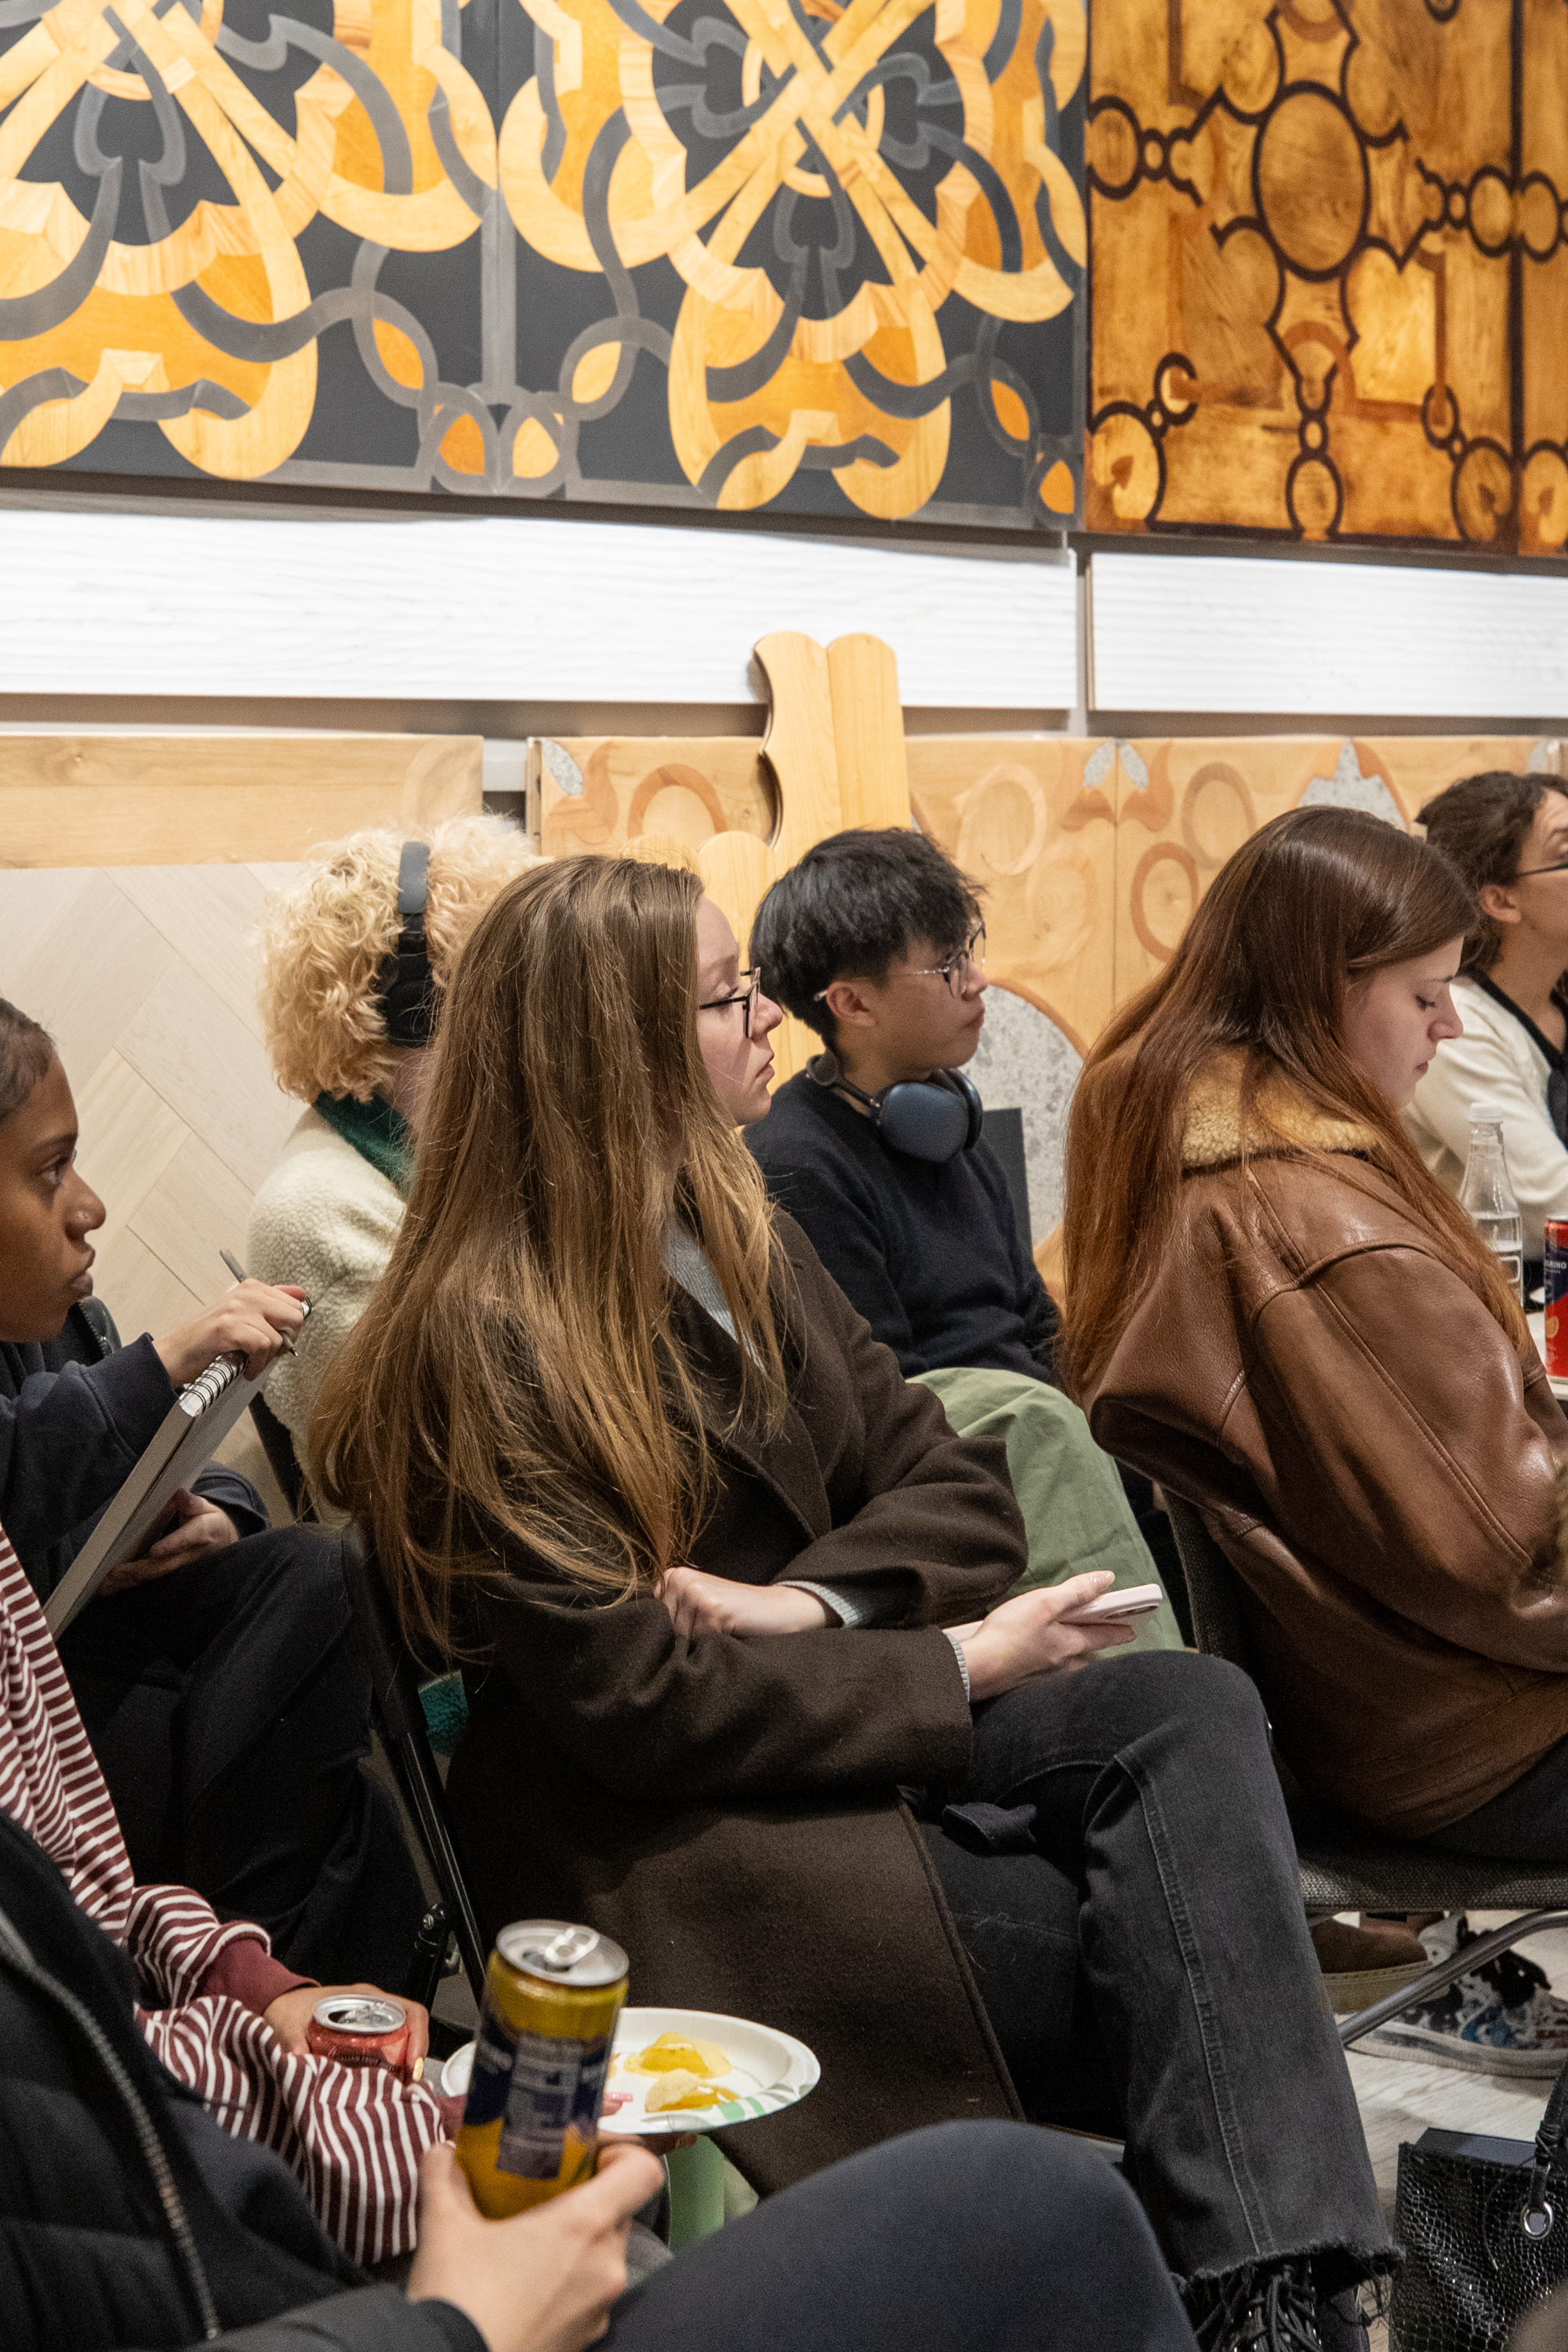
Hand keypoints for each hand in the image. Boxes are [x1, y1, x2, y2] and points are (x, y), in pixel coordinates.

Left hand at [99, 1489, 239, 1593]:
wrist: (221, 1543)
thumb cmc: (209, 1522)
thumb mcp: (207, 1508)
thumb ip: (193, 1503)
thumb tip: (181, 1495)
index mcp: (201, 1534)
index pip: (186, 1540)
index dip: (171, 1546)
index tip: (155, 1551)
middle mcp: (189, 1555)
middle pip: (165, 1565)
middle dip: (140, 1570)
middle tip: (116, 1572)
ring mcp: (180, 1568)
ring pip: (154, 1576)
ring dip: (130, 1580)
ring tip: (107, 1582)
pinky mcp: (170, 1574)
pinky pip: (149, 1580)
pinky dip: (130, 1583)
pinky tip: (110, 1586)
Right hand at [153, 1280, 306, 1386]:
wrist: (175, 1355)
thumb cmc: (209, 1341)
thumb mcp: (243, 1316)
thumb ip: (272, 1304)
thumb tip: (302, 1295)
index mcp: (252, 1288)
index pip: (296, 1305)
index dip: (290, 1329)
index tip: (275, 1340)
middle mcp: (246, 1293)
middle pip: (294, 1318)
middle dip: (285, 1342)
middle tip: (266, 1353)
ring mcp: (237, 1309)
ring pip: (278, 1337)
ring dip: (266, 1359)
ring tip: (249, 1362)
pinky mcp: (229, 1327)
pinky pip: (262, 1348)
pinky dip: (256, 1365)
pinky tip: (245, 1367)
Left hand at [264, 1981, 430, 2077]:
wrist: (280, 2005)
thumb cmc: (291, 2008)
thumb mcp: (291, 2022)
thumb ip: (294, 2040)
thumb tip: (299, 2061)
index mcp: (365, 2000)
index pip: (409, 2011)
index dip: (419, 2036)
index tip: (412, 2063)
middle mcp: (374, 2011)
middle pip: (412, 2033)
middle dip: (414, 2062)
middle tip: (406, 2087)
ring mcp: (371, 2026)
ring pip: (403, 2046)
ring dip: (404, 2069)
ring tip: (396, 2092)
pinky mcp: (364, 2042)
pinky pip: (388, 2055)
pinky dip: (390, 2073)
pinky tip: (380, 2090)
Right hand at [408, 2139, 663, 2351]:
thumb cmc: (459, 2299)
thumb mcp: (444, 2228)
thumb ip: (445, 2177)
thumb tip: (444, 2151)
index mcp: (584, 2227)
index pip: (644, 2171)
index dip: (624, 2152)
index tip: (586, 2155)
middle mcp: (605, 2267)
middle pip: (621, 2211)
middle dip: (588, 2197)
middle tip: (544, 2193)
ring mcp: (600, 2309)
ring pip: (605, 2254)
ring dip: (577, 2242)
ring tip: (528, 2242)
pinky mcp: (586, 2340)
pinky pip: (590, 2294)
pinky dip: (569, 2282)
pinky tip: (524, 2286)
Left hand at [660, 1565, 831, 1637]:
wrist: (775, 1609)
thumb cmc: (733, 1613)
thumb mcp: (696, 1606)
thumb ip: (670, 1614)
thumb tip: (638, 1643)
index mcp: (672, 1576)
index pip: (649, 1620)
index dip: (669, 1633)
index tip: (694, 1627)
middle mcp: (679, 1579)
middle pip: (662, 1631)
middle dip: (682, 1640)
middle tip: (711, 1628)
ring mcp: (695, 1592)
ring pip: (678, 1639)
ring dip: (698, 1645)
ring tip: (720, 1629)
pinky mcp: (711, 1608)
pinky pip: (697, 1643)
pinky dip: (712, 1646)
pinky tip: (729, 1630)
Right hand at [953, 1571, 1138, 1701]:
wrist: (976, 1670)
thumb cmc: (1010, 1634)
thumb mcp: (1044, 1603)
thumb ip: (1076, 1591)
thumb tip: (1106, 1580)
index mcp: (1071, 1645)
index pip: (1104, 1636)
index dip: (1119, 1631)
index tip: (1132, 1630)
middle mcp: (1064, 1666)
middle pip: (1089, 1655)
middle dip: (1100, 1647)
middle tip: (1107, 1639)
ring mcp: (1046, 1678)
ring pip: (1072, 1667)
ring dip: (1080, 1658)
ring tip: (1080, 1649)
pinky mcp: (1027, 1684)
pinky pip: (1051, 1674)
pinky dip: (1056, 1665)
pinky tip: (1045, 1661)